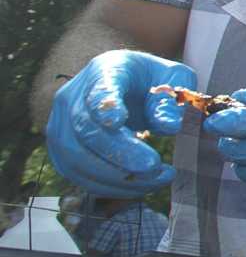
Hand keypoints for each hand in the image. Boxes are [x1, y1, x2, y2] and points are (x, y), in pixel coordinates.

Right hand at [45, 51, 194, 196]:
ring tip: (155, 179)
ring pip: (75, 158)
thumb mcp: (174, 80)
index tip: (118, 121)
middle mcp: (73, 97)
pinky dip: (107, 186)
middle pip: (84, 130)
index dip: (105, 106)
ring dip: (115, 176)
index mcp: (104, 71)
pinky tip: (138, 186)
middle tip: (154, 166)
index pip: (98, 90)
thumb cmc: (153, 80)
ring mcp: (61, 124)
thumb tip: (170, 126)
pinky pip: (76, 174)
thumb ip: (173, 99)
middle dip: (119, 154)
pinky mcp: (60, 149)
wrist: (127, 85)